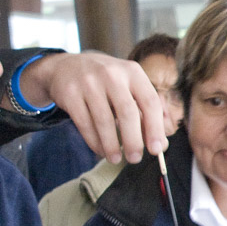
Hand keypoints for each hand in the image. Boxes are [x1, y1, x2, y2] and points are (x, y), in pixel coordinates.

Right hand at [16, 52, 167, 162]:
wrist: (66, 66)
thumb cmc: (106, 82)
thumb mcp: (128, 86)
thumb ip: (145, 113)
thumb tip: (160, 145)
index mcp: (133, 72)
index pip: (150, 101)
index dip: (155, 127)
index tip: (156, 149)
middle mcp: (112, 74)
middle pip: (127, 112)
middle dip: (133, 140)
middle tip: (135, 159)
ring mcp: (89, 83)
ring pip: (104, 120)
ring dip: (111, 145)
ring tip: (116, 159)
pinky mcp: (70, 94)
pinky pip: (84, 123)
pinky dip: (94, 141)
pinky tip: (100, 151)